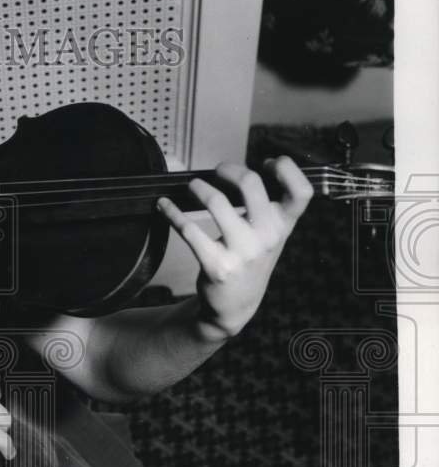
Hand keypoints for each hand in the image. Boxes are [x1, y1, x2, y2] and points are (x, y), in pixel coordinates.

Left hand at [156, 156, 313, 340]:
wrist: (236, 304)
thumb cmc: (250, 259)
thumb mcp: (269, 235)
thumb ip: (265, 206)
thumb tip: (235, 170)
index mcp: (284, 225)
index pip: (301, 192)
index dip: (286, 169)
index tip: (266, 162)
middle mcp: (268, 237)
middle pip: (252, 184)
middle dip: (228, 169)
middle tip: (217, 171)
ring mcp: (243, 252)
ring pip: (217, 202)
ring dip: (198, 187)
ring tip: (192, 186)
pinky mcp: (217, 265)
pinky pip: (189, 229)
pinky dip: (172, 212)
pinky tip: (164, 205)